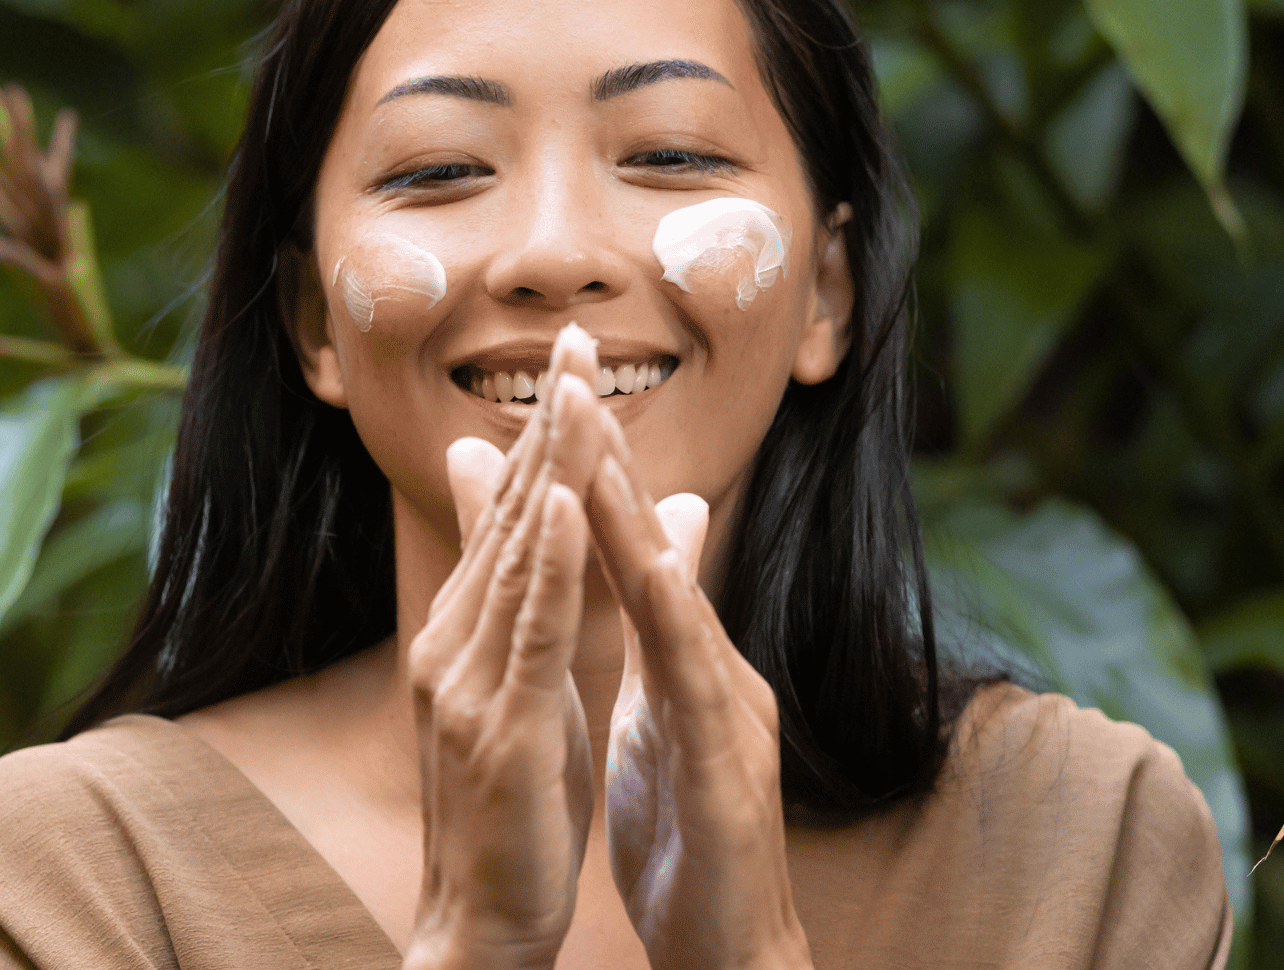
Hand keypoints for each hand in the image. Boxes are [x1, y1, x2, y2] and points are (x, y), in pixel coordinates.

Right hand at [404, 329, 606, 969]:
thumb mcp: (526, 693)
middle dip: (548, 422)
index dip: (544, 433)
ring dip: (550, 466)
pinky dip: (546, 560)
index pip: (511, 517)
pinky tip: (564, 500)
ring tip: (578, 387)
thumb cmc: (511, 811)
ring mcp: (470, 683)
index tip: (573, 355)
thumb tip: (552, 540)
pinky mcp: (501, 726)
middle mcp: (453, 643)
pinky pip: (530, 629)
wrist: (479, 920)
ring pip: (518, 556)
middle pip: (510, 516)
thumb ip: (539, 612)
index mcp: (465, 635)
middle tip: (575, 334)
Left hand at [586, 424, 810, 969]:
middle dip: (614, 459)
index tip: (553, 391)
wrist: (731, 946)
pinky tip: (654, 577)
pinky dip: (675, 626)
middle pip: (657, 550)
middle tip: (576, 372)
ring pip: (680, 600)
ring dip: (639, 520)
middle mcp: (711, 668)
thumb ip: (647, 631)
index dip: (593, 470)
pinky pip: (699, 686)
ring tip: (600, 449)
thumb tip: (641, 552)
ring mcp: (727, 715)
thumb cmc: (691, 832)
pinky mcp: (729, 771)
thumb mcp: (652, 713)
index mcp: (682, 658)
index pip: (629, 549)